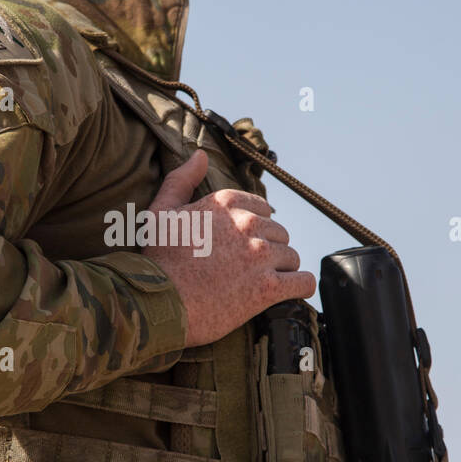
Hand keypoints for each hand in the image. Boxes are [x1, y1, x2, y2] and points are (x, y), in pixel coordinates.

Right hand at [141, 148, 315, 346]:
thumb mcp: (160, 213)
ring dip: (279, 270)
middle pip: (279, 233)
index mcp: (226, 203)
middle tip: (245, 269)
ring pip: (291, 257)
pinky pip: (303, 282)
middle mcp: (247, 224)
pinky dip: (299, 288)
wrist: (158, 306)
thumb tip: (200, 155)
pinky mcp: (268, 287)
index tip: (239, 246)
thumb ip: (182, 180)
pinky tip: (287, 292)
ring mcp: (260, 255)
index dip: (253, 229)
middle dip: (267, 250)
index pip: (263, 209)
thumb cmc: (157, 262)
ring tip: (257, 284)